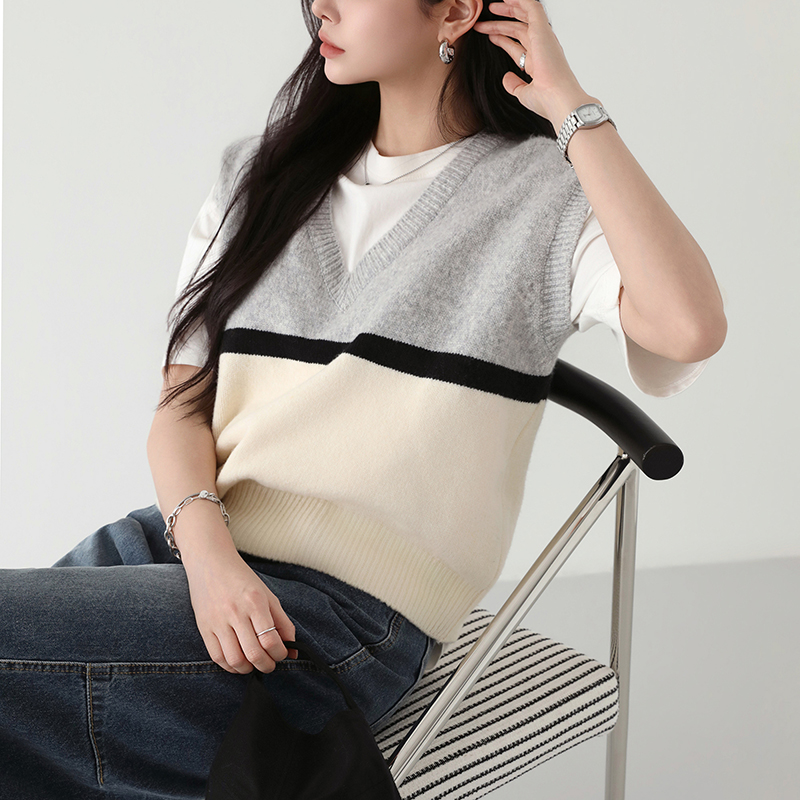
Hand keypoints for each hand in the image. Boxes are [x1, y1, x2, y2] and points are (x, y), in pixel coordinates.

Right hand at [182, 537, 298, 673]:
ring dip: (248, 669)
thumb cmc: (243, 579)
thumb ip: (283, 622)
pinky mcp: (204, 628)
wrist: (211, 562)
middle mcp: (235, 612)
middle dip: (266, 665)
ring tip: (254, 664)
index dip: (280, 654)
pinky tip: (239, 662)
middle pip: (254, 653)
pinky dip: (230, 666)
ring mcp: (217, 621)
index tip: (282, 654)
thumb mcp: (268, 595)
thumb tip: (292, 651)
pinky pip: (217, 657)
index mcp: (255, 602)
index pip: (270, 639)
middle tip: (270, 664)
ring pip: (235, 660)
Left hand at [473, 0, 592, 129]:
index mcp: (537, 62)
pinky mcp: (542, 30)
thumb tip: (506, 78)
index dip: (503, 40)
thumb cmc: (546, 101)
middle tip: (484, 21)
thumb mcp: (523, 93)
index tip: (490, 36)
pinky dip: (520, 1)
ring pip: (524, 17)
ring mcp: (543, 38)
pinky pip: (532, 7)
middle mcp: (541, 48)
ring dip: (507, 11)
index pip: (518, 46)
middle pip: (518, 30)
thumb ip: (514, 85)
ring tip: (490, 8)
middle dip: (501, 24)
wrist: (558, 99)